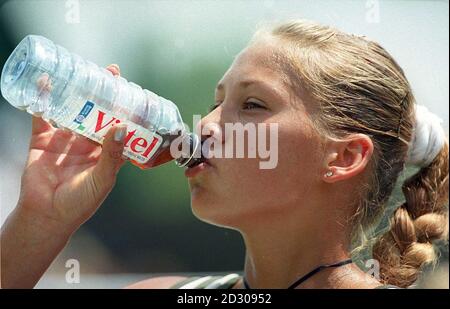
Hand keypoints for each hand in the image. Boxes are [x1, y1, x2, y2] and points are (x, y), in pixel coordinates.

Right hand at [18, 64, 125, 232]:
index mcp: (106, 151)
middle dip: (104, 92)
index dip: (126, 108)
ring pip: (73, 109)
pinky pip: (43, 115)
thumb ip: (111, 154)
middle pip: (98, 111)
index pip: (119, 124)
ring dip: (78, 91)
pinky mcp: (42, 139)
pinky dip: (43, 98)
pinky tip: (46, 81)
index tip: (134, 90)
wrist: (47, 216)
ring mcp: (65, 139)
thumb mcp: (102, 179)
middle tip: (111, 72)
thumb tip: (122, 126)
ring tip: (85, 70)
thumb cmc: (81, 203)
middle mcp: (87, 142)